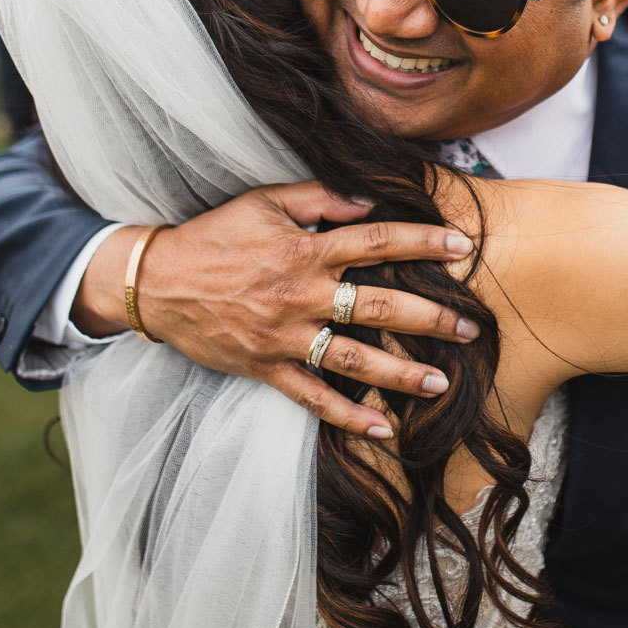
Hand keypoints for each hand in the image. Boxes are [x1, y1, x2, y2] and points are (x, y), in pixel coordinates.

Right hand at [75, 181, 479, 438]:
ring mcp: (285, 336)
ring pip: (354, 358)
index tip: (463, 245)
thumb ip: (319, 199)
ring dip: (401, 372)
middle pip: (379, 305)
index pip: (378, 242)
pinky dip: (347, 415)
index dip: (423, 241)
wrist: (156, 283)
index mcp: (306, 250)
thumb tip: (367, 201)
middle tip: (471, 327)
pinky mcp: (266, 368)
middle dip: (430, 316)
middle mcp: (301, 294)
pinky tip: (382, 428)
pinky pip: (313, 397)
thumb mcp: (263, 202)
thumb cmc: (213, 236)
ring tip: (441, 381)